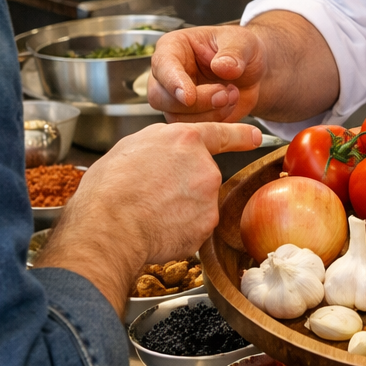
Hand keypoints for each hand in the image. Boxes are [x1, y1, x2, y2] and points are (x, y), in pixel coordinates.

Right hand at [36, 121, 260, 308]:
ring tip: (150, 214)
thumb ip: (159, 146)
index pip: (220, 134)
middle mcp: (204, 166)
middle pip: (201, 176)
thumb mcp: (130, 148)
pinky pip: (195, 228)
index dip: (239, 135)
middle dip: (183, 188)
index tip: (255, 136)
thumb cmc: (109, 188)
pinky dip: (179, 231)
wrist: (109, 226)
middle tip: (151, 197)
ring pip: (198, 204)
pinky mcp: (207, 224)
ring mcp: (208, 196)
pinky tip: (157, 230)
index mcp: (183, 140)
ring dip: (180, 210)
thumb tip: (163, 155)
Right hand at [150, 25, 266, 122]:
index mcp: (173, 47)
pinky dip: (215, 122)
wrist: (253, 72)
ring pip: (175, 117)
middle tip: (223, 95)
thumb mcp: (243, 42)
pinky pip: (191, 129)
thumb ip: (233, 52)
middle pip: (160, 97)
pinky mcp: (186, 117)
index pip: (162, 65)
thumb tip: (221, 66)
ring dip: (209, 113)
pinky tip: (230, 105)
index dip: (173, 82)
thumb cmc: (241, 50)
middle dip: (196, 102)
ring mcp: (174, 98)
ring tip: (232, 95)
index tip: (189, 97)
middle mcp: (167, 74)